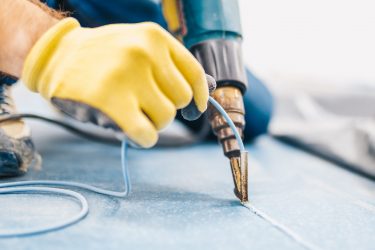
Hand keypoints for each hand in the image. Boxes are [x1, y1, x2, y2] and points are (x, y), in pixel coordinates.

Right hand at [22, 18, 207, 146]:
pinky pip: (147, 134)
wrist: (53, 56)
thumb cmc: (103, 56)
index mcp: (155, 37)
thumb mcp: (137, 46)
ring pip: (166, 119)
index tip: (196, 108)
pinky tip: (129, 130)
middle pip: (181, 100)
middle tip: (142, 103)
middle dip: (166, 107)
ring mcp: (127, 76)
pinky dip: (142, 138)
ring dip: (151, 122)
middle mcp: (145, 52)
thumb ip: (168, 66)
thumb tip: (204, 93)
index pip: (193, 74)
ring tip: (128, 110)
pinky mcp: (111, 102)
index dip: (200, 96)